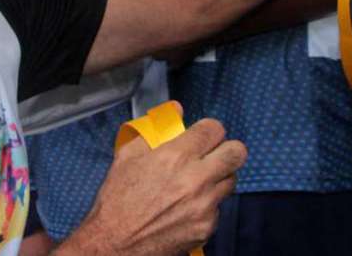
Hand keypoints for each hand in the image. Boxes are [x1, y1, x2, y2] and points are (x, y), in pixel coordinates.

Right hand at [65, 118, 245, 255]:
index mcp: (176, 156)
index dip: (209, 130)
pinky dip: (207, 205)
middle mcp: (196, 178)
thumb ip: (154, 129)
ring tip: (198, 183)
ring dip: (218, 178)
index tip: (203, 136)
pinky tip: (188, 207)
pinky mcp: (207, 226)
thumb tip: (176, 109)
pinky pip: (218, 208)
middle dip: (227, 149)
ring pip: (231, 181)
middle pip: (237, 152)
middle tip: (214, 154)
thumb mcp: (128, 156)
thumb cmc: (117, 201)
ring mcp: (204, 204)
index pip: (215, 129)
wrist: (114, 244)